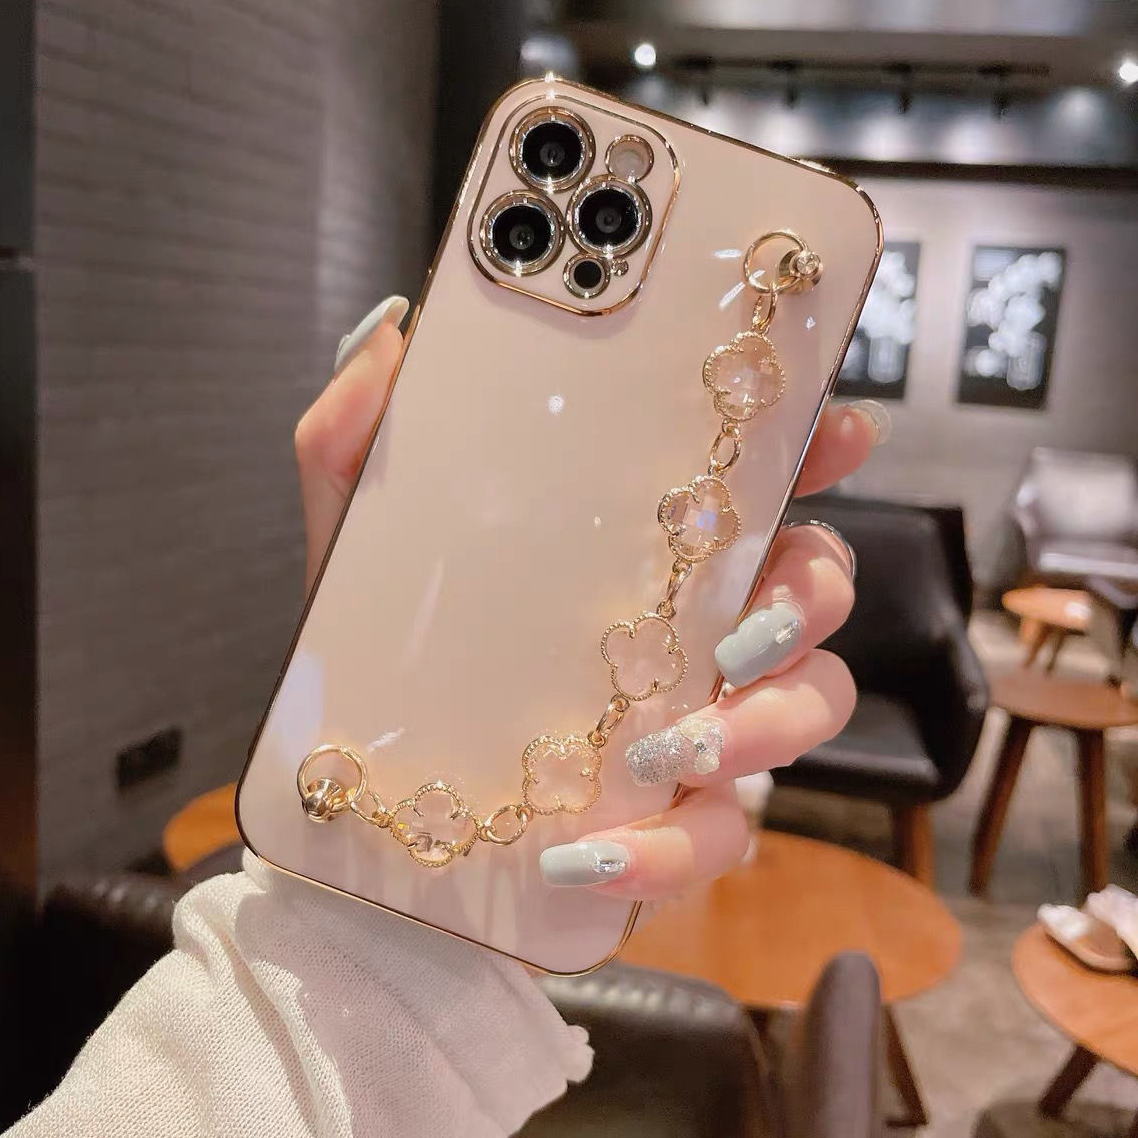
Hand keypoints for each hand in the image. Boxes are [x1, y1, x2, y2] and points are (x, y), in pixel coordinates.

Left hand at [295, 296, 888, 898]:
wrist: (378, 815)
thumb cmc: (389, 661)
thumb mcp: (356, 544)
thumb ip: (355, 444)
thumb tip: (387, 340)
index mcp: (643, 550)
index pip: (756, 485)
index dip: (816, 450)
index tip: (841, 431)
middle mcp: (693, 627)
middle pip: (817, 586)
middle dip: (808, 597)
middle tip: (740, 627)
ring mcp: (700, 724)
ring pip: (811, 706)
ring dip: (765, 725)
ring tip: (669, 751)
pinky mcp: (677, 821)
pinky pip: (724, 835)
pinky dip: (672, 849)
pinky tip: (590, 857)